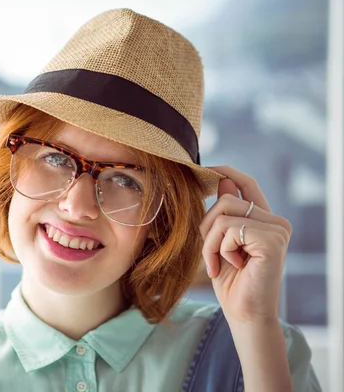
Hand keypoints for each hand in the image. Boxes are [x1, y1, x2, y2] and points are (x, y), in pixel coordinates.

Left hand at [198, 166, 292, 324]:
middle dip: (206, 227)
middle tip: (210, 255)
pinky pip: (229, 230)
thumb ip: (225, 214)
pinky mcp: (272, 241)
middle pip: (226, 200)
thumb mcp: (220, 242)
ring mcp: (277, 230)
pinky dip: (220, 249)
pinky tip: (233, 266)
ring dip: (210, 242)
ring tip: (219, 263)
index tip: (207, 169)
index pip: (247, 184)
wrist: (244, 314)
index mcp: (264, 220)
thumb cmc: (232, 282)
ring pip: (223, 215)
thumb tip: (223, 180)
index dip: (227, 172)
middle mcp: (276, 222)